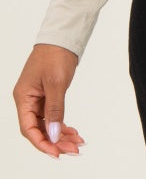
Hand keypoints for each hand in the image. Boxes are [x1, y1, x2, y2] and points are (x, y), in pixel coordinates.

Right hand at [13, 43, 83, 158]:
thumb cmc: (55, 54)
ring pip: (47, 124)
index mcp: (23, 97)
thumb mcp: (56, 83)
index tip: (57, 153)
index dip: (41, 143)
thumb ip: (55, 110)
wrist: (62, 36)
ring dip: (60, 135)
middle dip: (55, 141)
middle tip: (73, 149)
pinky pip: (52, 116)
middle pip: (38, 129)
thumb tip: (54, 135)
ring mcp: (37, 98)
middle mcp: (27, 100)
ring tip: (77, 143)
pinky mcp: (47, 95)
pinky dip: (62, 124)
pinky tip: (73, 132)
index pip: (28, 128)